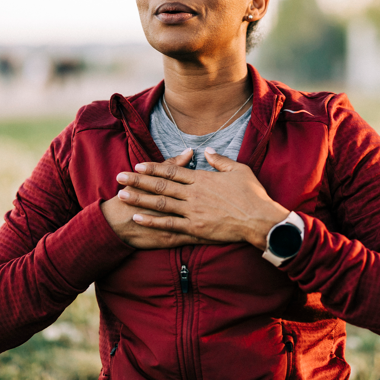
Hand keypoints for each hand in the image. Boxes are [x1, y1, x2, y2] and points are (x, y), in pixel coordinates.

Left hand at [117, 147, 288, 249]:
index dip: (154, 168)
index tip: (138, 165)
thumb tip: (207, 151)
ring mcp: (192, 211)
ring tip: (122, 195)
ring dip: (139, 198)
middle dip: (138, 180)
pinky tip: (138, 218)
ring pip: (160, 203)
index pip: (172, 171)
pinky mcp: (195, 228)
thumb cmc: (252, 194)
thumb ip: (220, 160)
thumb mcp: (239, 170)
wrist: (259, 219)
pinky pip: (169, 224)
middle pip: (160, 185)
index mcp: (202, 179)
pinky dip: (152, 221)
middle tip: (119, 177)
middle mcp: (193, 193)